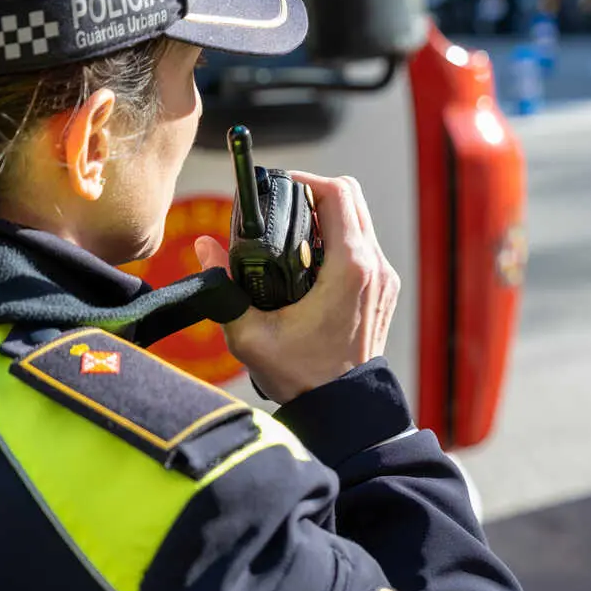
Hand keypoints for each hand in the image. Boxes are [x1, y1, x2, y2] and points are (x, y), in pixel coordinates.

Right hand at [194, 173, 399, 403]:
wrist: (343, 410)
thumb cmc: (302, 377)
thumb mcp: (250, 336)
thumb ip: (225, 290)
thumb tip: (205, 247)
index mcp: (350, 268)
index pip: (337, 193)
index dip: (305, 180)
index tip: (277, 188)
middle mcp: (375, 266)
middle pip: (352, 198)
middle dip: (315, 193)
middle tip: (281, 208)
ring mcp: (385, 277)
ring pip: (360, 220)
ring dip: (329, 216)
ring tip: (292, 233)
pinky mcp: (385, 289)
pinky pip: (365, 245)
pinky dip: (340, 239)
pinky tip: (310, 260)